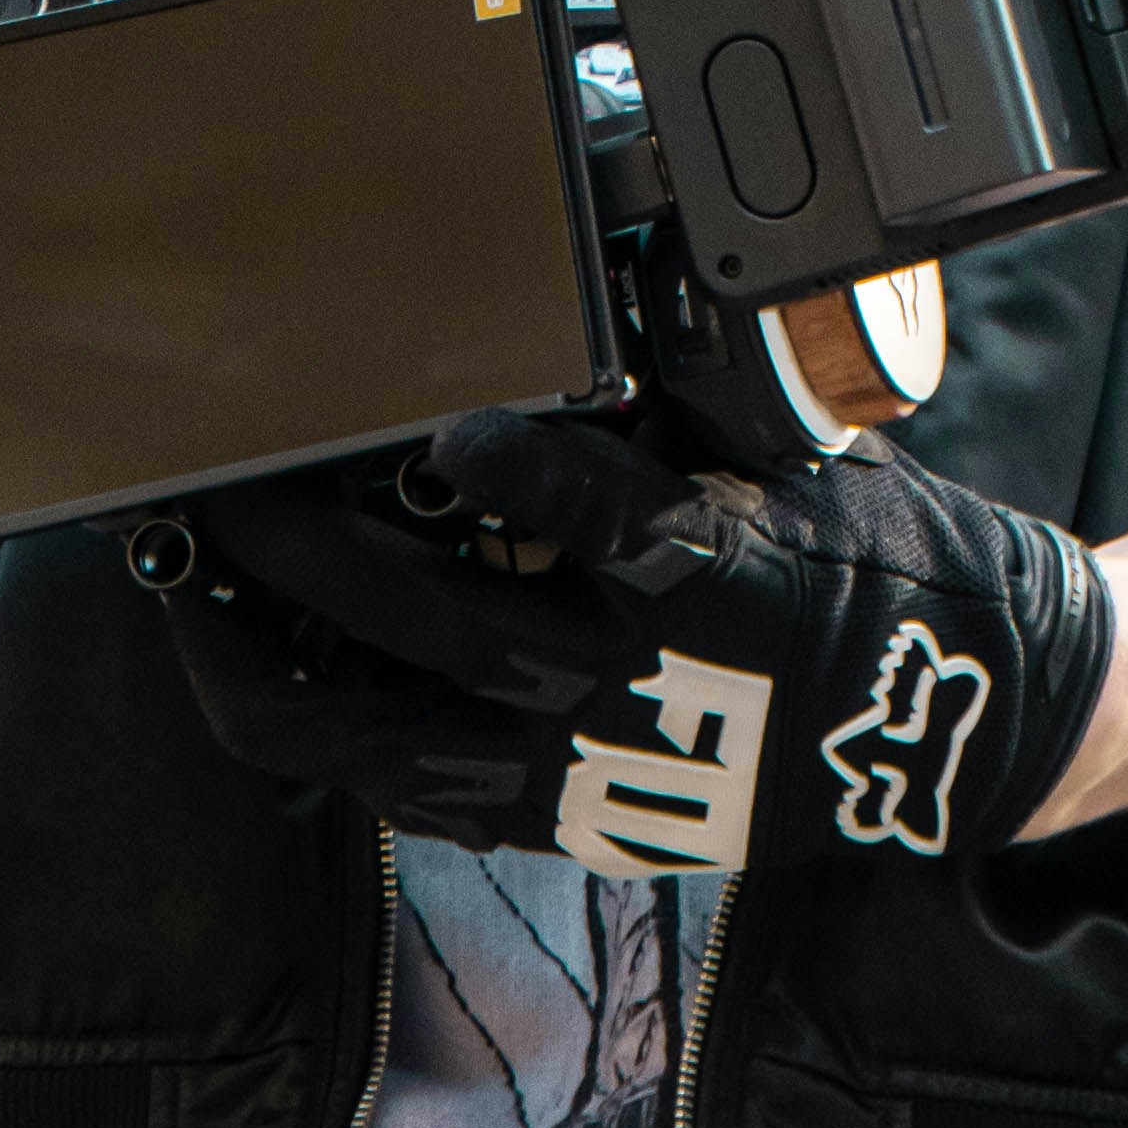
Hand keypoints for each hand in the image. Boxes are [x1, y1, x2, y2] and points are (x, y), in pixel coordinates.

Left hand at [139, 407, 1116, 872]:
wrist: (934, 716)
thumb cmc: (862, 561)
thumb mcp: (794, 452)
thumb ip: (665, 396)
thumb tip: (550, 306)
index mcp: (714, 573)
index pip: (586, 509)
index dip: (498, 461)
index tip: (429, 418)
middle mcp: (638, 682)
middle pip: (430, 619)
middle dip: (297, 546)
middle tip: (218, 480)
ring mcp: (588, 768)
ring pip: (376, 737)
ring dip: (261, 660)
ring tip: (193, 591)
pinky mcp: (565, 821)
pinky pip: (399, 793)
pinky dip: (313, 731)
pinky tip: (260, 671)